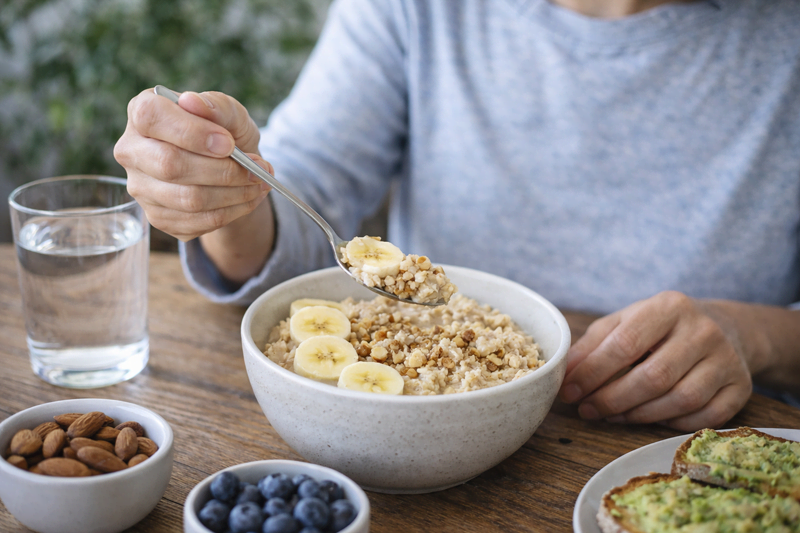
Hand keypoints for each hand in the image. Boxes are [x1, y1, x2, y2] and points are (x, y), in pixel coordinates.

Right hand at [114, 88, 271, 241]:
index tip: (228, 143)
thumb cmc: (224, 132)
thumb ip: (217, 105)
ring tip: (260, 183)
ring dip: (234, 193)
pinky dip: (233, 211)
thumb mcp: (230, 113)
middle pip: (169, 165)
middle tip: (257, 168)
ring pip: (188, 198)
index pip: (151, 117)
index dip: (191, 132)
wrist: (230, 167)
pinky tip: (250, 198)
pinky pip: (198, 221)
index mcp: (142, 112)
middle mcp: (132, 151)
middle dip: (223, 170)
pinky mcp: (158, 217)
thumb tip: (193, 102)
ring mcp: (141, 188)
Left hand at [558, 291, 752, 430]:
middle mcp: (703, 330)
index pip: (625, 344)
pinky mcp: (740, 387)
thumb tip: (567, 376)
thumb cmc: (660, 327)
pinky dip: (671, 423)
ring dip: (638, 415)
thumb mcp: (625, 322)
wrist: (723, 327)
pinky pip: (704, 417)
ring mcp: (727, 359)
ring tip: (611, 415)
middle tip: (588, 410)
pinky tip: (648, 418)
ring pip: (681, 399)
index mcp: (669, 306)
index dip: (593, 372)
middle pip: (654, 376)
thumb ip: (593, 345)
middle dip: (613, 398)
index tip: (570, 391)